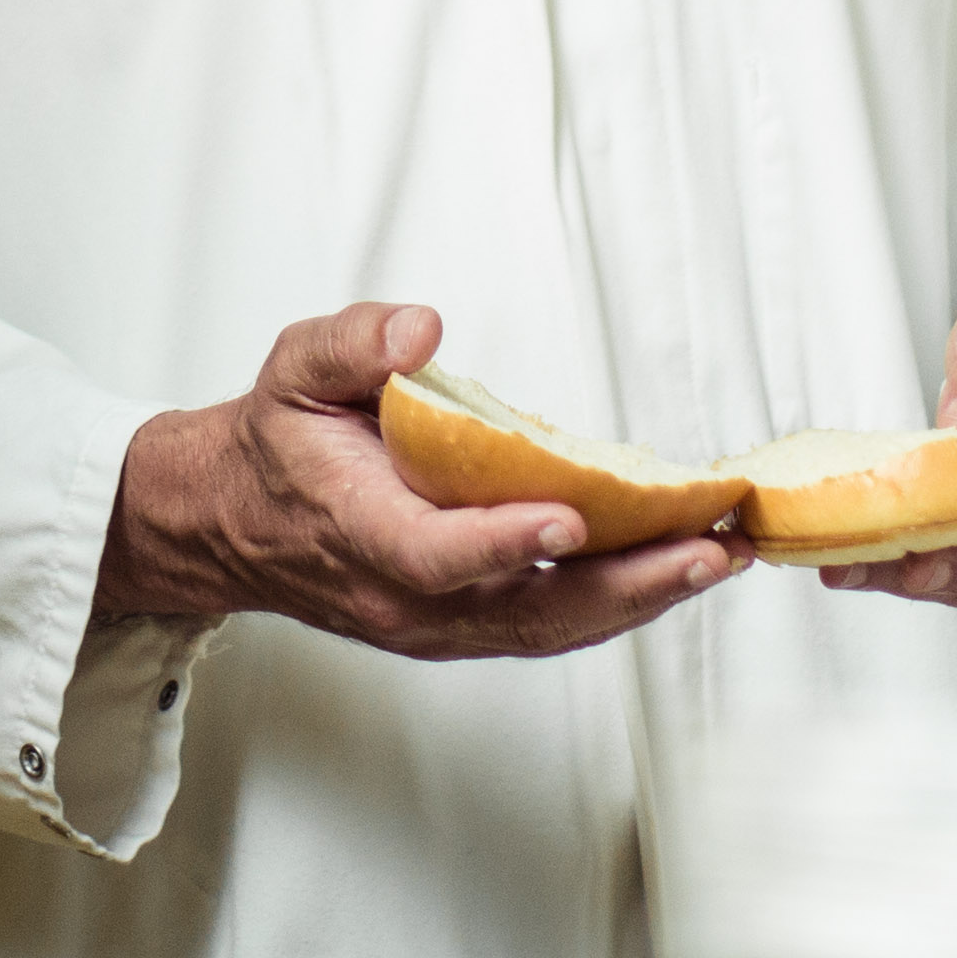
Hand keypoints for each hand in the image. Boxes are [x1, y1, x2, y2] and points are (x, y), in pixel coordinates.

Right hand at [94, 302, 740, 657]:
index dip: (500, 545)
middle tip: (710, 549)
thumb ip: (352, 344)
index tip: (570, 521)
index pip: (432, 553)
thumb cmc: (276, 442)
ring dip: (643, 597)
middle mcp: (403, 596)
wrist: (233, 525)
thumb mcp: (293, 368)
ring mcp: (438, 624)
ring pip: (552, 627)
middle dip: (626, 585)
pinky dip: (619, 601)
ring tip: (722, 556)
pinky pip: (552, 624)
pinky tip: (677, 566)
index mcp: (356, 528)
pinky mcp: (465, 628)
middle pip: (524, 612)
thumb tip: (421, 329)